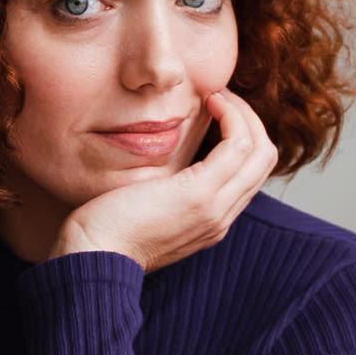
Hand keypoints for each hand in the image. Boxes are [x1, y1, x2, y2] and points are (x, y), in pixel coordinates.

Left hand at [51, 89, 278, 271]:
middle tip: (220, 98)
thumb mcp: (143, 209)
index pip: (249, 175)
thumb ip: (163, 191)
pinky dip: (233, 116)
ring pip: (260, 151)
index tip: (216, 113)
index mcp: (210, 223)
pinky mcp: (199, 194)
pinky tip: (210, 102)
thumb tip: (162, 164)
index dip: (241, 138)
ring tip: (217, 96)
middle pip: (264, 162)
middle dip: (249, 121)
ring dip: (243, 114)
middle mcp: (220, 218)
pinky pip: (239, 145)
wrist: (91, 258)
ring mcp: (214, 208)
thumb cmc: (104, 232)